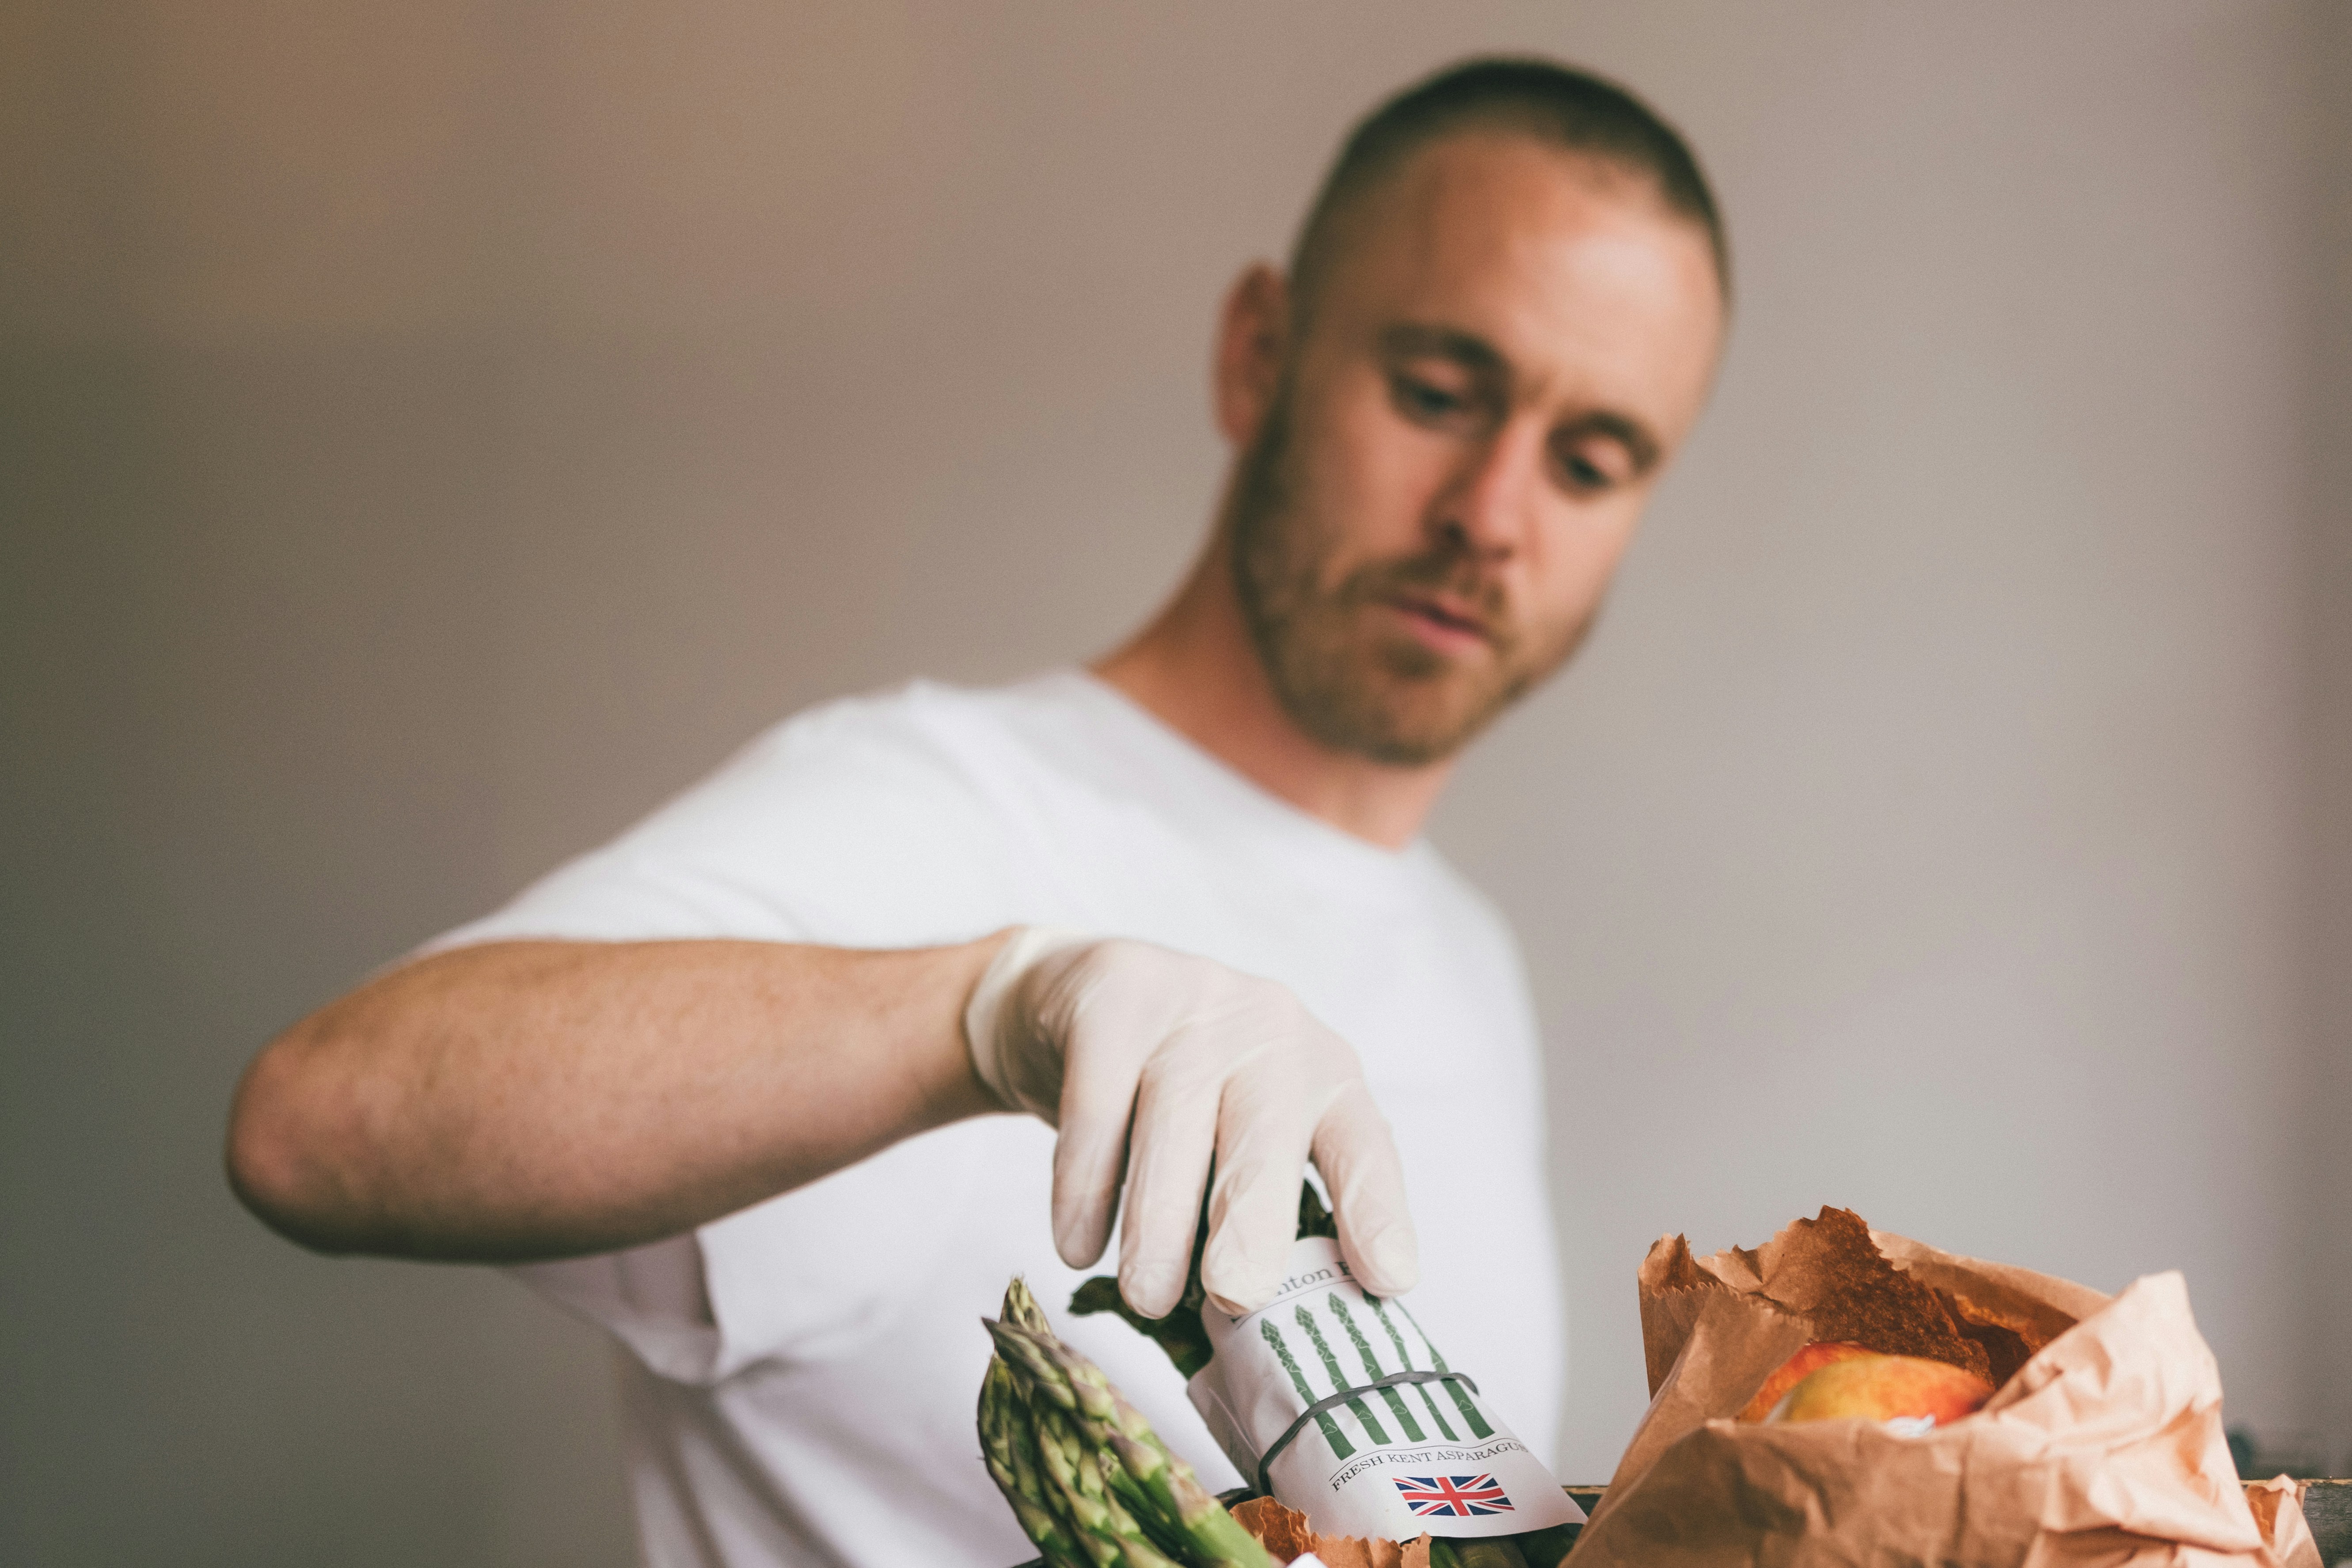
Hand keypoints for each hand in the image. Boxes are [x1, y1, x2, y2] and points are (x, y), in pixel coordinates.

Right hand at [963, 929, 1416, 1318]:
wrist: (1073, 1000)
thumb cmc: (1173, 1101)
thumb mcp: (1237, 1137)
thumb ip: (1261, 1208)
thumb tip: (1267, 1331)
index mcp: (1322, 1073)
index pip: (1364, 1145)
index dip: (1377, 1212)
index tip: (1389, 1281)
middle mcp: (1269, 1029)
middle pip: (1265, 1135)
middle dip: (1253, 1223)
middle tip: (1237, 1296)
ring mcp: (1191, 1003)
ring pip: (1173, 1124)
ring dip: (1158, 1223)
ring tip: (1146, 1296)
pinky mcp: (1114, 997)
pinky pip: (1096, 1107)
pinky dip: (1084, 1188)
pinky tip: (1078, 1247)